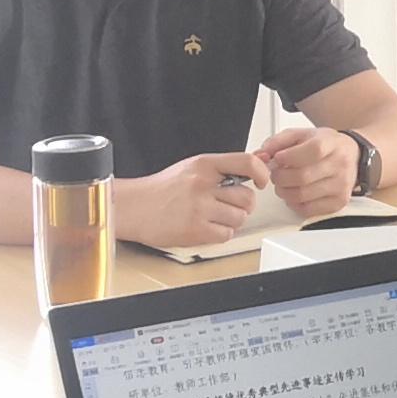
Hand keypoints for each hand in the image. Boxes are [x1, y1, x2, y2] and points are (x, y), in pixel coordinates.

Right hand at [130, 150, 270, 252]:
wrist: (134, 207)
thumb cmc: (162, 189)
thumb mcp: (192, 168)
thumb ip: (221, 169)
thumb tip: (254, 168)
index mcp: (204, 164)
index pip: (247, 163)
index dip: (262, 173)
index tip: (262, 181)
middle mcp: (203, 184)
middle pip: (247, 197)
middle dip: (242, 205)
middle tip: (228, 205)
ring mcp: (199, 208)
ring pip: (239, 218)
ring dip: (231, 221)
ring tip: (214, 217)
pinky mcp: (195, 230)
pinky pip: (226, 234)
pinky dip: (220, 234)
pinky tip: (207, 227)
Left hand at [256, 124, 359, 221]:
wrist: (352, 156)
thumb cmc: (326, 146)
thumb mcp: (302, 135)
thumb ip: (278, 142)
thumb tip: (261, 155)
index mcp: (331, 144)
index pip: (312, 151)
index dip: (289, 157)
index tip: (278, 158)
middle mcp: (339, 165)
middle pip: (302, 177)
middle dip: (280, 176)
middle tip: (277, 173)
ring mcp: (340, 186)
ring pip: (301, 195)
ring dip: (284, 191)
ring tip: (285, 183)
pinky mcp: (338, 203)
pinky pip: (307, 209)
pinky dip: (294, 203)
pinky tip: (296, 193)